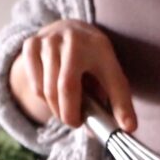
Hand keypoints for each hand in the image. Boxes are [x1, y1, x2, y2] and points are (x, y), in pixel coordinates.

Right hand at [10, 19, 135, 130]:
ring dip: (56, 108)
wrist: (71, 31)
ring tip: (67, 105)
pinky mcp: (31, 45)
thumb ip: (120, 102)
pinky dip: (44, 98)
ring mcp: (48, 40)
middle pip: (62, 89)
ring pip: (46, 90)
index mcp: (98, 46)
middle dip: (68, 114)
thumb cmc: (95, 60)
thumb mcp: (112, 75)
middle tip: (75, 121)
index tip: (99, 127)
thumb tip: (128, 129)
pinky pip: (35, 86)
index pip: (95, 83)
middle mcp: (71, 39)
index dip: (93, 108)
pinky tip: (53, 91)